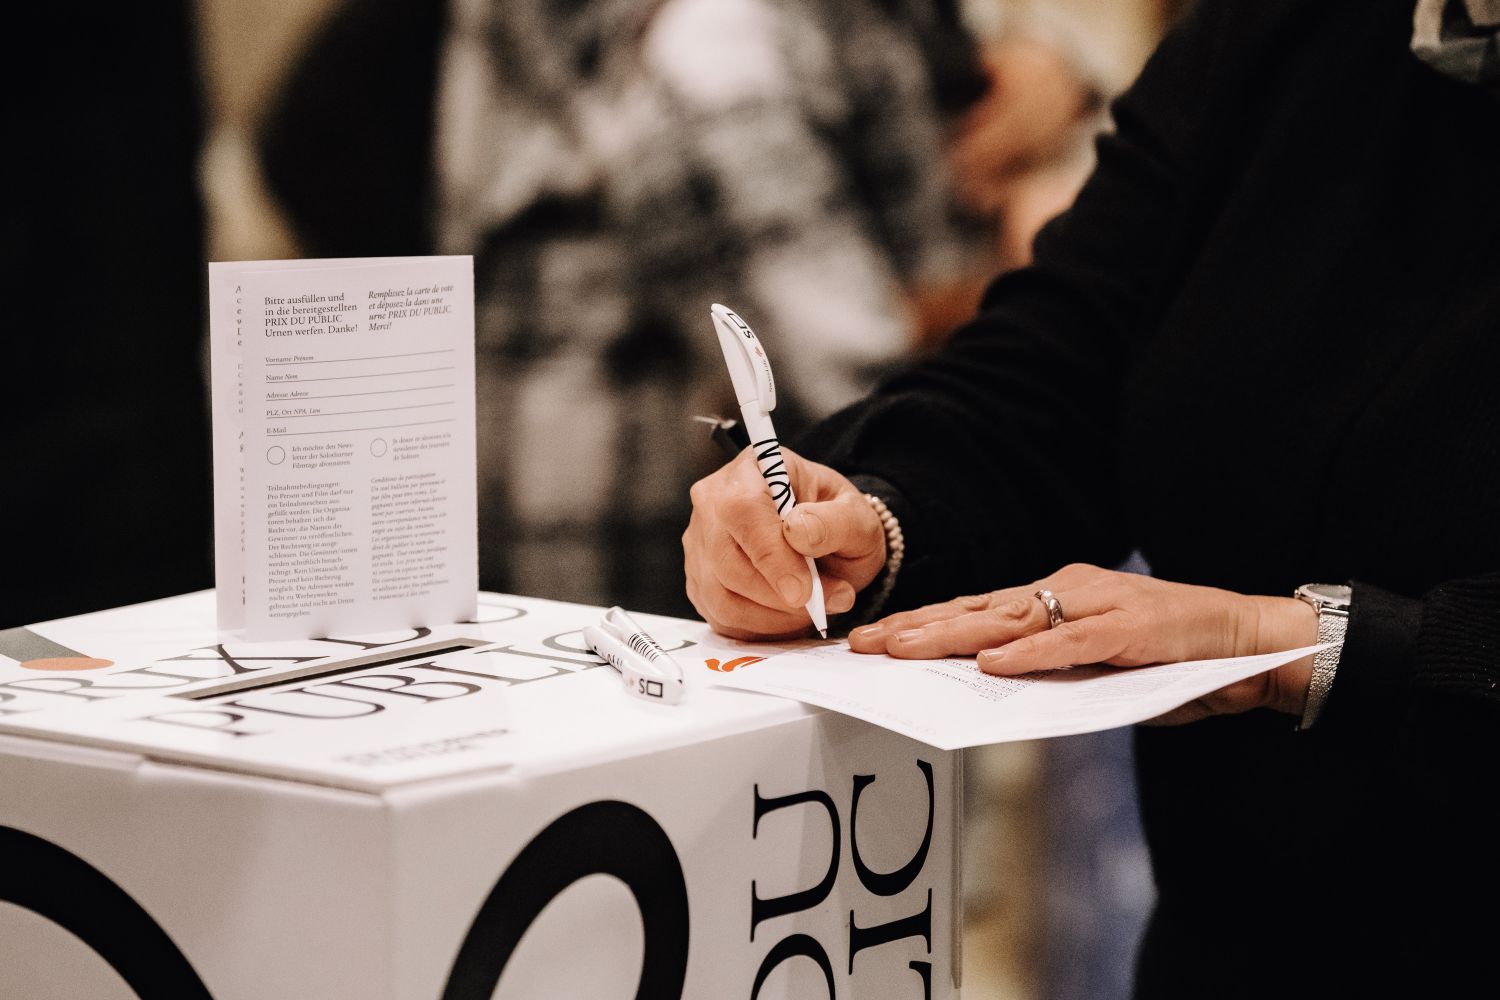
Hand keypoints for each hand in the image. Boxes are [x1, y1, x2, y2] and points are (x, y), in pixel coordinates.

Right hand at [683, 447, 885, 639]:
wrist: (826, 541)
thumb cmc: (837, 522)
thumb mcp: (856, 516)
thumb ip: (835, 522)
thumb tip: (798, 532)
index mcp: (754, 468)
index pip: (743, 510)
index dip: (770, 555)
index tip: (803, 590)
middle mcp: (714, 501)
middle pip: (726, 559)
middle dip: (778, 594)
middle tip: (825, 602)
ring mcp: (700, 542)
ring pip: (721, 595)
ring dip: (772, 615)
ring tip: (812, 608)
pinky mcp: (699, 580)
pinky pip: (720, 616)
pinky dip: (759, 627)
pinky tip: (788, 616)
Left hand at [848, 563, 1318, 723]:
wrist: (1247, 642)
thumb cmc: (1168, 659)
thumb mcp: (1093, 668)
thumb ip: (1046, 672)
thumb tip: (987, 689)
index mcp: (1054, 599)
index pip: (975, 611)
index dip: (923, 625)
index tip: (873, 639)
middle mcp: (1067, 592)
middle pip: (977, 611)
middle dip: (916, 629)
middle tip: (863, 644)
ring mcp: (1097, 605)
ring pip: (1011, 620)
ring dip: (953, 635)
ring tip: (904, 648)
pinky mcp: (1130, 627)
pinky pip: (1071, 642)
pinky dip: (1032, 653)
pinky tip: (994, 663)